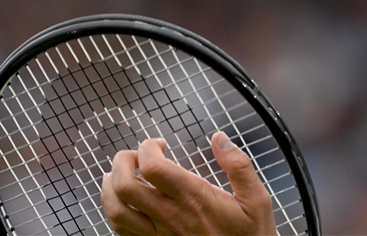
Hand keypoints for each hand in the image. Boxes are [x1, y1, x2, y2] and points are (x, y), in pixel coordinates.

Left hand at [101, 132, 276, 234]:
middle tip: (134, 155)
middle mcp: (170, 216)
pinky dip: (114, 211)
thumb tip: (219, 139)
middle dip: (122, 161)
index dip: (148, 147)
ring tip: (118, 174)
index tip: (160, 144)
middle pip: (125, 186)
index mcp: (193, 198)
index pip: (152, 167)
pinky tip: (124, 202)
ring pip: (116, 210)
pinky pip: (121, 231)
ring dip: (110, 187)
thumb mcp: (257, 200)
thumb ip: (239, 166)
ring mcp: (159, 235)